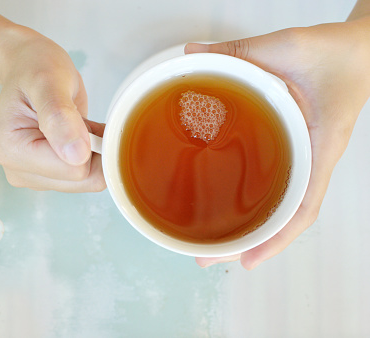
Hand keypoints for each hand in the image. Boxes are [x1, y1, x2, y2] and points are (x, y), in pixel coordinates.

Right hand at [0, 32, 105, 191]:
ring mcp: (33, 176)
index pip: (73, 170)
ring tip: (76, 124)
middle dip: (93, 150)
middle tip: (79, 120)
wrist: (30, 68)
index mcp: (11, 149)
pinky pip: (86, 177)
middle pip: (81, 181)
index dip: (90, 145)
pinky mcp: (48, 176)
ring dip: (93, 151)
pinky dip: (92, 154)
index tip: (81, 119)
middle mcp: (18, 169)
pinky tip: (78, 134)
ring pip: (87, 181)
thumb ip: (60, 116)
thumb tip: (76, 155)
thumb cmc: (35, 69)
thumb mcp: (48, 81)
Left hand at [186, 17, 369, 268]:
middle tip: (206, 258)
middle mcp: (313, 159)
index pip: (304, 208)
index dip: (278, 239)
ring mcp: (305, 156)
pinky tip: (231, 202)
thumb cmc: (337, 53)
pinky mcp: (296, 145)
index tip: (247, 261)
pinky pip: (278, 181)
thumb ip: (241, 50)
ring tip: (213, 242)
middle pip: (285, 216)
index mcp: (320, 147)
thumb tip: (193, 55)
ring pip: (280, 203)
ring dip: (251, 226)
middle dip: (249, 242)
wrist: (362, 48)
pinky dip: (257, 199)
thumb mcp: (287, 46)